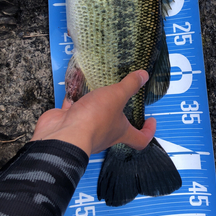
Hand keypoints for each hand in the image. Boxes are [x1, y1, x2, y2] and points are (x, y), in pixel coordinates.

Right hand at [31, 70, 155, 156]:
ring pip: (93, 115)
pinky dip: (74, 95)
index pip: (140, 139)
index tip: (151, 120)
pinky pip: (73, 106)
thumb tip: (144, 76)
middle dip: (119, 112)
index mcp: (120, 132)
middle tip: (122, 97)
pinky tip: (75, 83)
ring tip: (99, 86)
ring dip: (96, 102)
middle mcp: (104, 133)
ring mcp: (85, 128)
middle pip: (116, 126)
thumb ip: (130, 85)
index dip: (148, 131)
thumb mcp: (117, 96)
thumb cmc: (93, 120)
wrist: (63, 134)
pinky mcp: (69, 120)